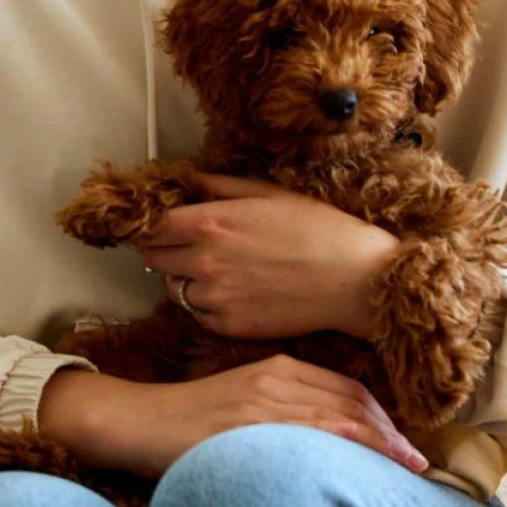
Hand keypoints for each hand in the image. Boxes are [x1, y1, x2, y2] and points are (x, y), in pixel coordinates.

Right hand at [37, 357, 429, 478]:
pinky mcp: (250, 423)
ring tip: (410, 469)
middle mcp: (278, 377)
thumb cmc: (184, 422)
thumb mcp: (239, 407)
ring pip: (342, 415)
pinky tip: (370, 467)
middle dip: (391, 431)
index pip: (346, 388)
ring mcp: (265, 400)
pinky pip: (314, 432)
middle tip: (418, 461)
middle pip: (353, 401)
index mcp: (278, 368)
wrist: (134, 419)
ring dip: (383, 442)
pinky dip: (350, 447)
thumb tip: (318, 446)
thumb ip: (279, 415)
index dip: (381, 415)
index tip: (403, 441)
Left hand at [134, 174, 399, 340]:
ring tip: (218, 270)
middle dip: (165, 250)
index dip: (154, 225)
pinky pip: (198, 314)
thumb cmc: (320, 230)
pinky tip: (235, 292)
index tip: (164, 225)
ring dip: (186, 279)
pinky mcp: (229, 326)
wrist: (354, 280)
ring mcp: (215, 297)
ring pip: (174, 288)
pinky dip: (207, 305)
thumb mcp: (269, 193)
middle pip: (154, 258)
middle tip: (189, 246)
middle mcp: (205, 261)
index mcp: (212, 223)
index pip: (152, 226)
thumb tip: (189, 181)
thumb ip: (220, 187)